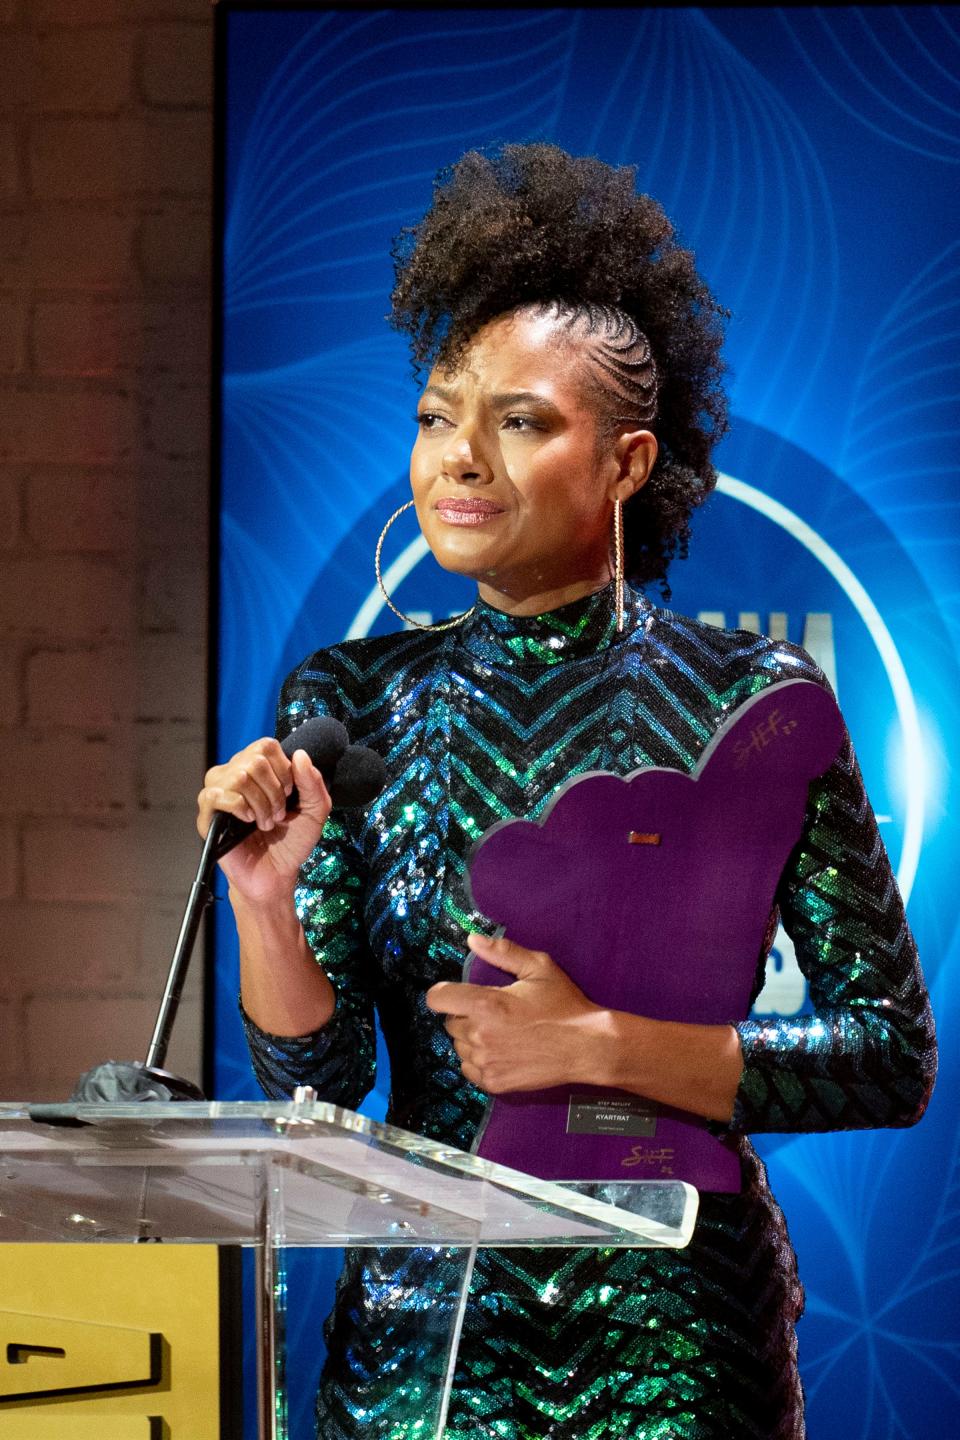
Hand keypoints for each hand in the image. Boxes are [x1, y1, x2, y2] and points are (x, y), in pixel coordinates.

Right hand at [196, 738, 331, 901]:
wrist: (277, 875)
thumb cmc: (292, 843)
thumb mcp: (315, 811)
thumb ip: (313, 783)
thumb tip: (300, 755)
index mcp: (257, 770)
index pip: (266, 746)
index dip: (284, 770)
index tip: (290, 795)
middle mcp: (235, 776)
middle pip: (254, 760)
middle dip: (275, 791)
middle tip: (278, 815)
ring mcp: (219, 795)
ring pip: (238, 776)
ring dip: (261, 803)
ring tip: (265, 823)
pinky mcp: (208, 817)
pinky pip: (215, 795)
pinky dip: (239, 808)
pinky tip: (247, 822)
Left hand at [425, 933, 601, 1092]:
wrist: (586, 1046)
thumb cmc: (564, 1005)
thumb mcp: (538, 968)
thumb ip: (503, 952)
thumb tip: (472, 939)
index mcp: (486, 1004)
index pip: (438, 998)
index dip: (445, 993)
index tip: (457, 994)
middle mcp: (480, 1034)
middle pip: (450, 1023)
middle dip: (466, 1015)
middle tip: (493, 1013)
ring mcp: (486, 1062)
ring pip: (459, 1047)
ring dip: (472, 1039)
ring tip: (499, 1033)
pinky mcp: (494, 1083)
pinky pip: (469, 1070)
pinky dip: (479, 1061)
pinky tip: (500, 1052)